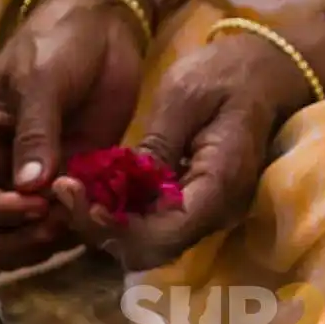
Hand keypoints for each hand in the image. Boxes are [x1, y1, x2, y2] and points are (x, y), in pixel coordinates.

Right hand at [0, 0, 143, 269]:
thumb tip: (29, 189)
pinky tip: (97, 214)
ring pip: (18, 244)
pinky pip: (60, 232)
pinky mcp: (65, 192)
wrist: (103, 32)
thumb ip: (36, 133)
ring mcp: (27, 188)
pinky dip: (75, 234)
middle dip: (17, 241)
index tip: (39, 205)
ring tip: (80, 216)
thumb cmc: (59, 43)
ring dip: (46, 244)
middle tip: (58, 224)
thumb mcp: (42, 80)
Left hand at [55, 19, 324, 270]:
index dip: (120, 227)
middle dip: (104, 230)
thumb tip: (125, 185)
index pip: (167, 232)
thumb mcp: (184, 96)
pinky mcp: (192, 205)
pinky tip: (92, 189)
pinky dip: (120, 214)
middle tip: (63, 192)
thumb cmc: (225, 76)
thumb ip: (157, 144)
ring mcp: (205, 213)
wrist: (261, 75)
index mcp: (220, 185)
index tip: (81, 199)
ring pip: (149, 243)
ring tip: (70, 190)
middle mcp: (216, 212)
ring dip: (107, 225)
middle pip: (154, 248)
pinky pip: (154, 224)